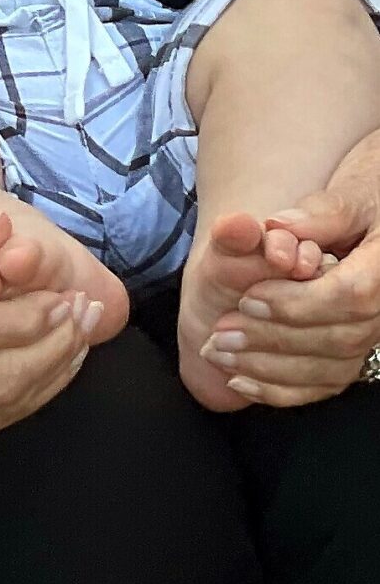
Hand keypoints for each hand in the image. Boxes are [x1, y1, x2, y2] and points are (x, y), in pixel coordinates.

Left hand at [200, 175, 379, 407]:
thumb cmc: (367, 197)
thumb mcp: (348, 194)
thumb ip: (317, 214)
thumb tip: (277, 230)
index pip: (351, 296)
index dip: (297, 303)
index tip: (247, 297)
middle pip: (339, 338)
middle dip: (274, 339)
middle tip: (219, 333)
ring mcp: (377, 334)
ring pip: (334, 366)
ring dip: (270, 367)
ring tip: (218, 354)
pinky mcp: (362, 350)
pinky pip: (331, 381)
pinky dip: (285, 389)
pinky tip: (241, 381)